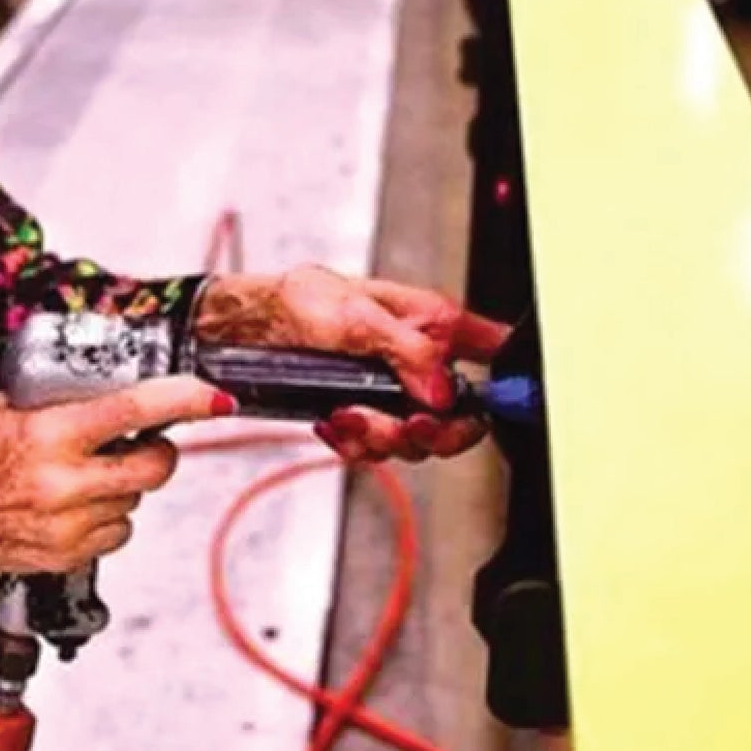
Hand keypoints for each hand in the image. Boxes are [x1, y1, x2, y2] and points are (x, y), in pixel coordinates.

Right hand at [0, 377, 231, 579]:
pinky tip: (69, 506)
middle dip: (158, 452)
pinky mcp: (65, 556)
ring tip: (78, 476)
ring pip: (134, 503)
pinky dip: (105, 518)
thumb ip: (64, 399)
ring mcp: (66, 525)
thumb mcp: (6, 407)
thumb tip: (124, 384)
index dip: (184, 400)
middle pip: (154, 468)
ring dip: (122, 486)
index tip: (215, 397)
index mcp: (49, 433)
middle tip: (142, 442)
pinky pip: (115, 534)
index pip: (135, 410)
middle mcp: (63, 482)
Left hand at [194, 267, 509, 461]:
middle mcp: (418, 360)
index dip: (504, 382)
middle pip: (459, 417)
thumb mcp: (354, 315)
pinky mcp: (364, 414)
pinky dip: (353, 443)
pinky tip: (332, 421)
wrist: (246, 330)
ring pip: (416, 441)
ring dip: (382, 437)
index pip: (491, 350)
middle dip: (433, 432)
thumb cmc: (297, 301)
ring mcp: (392, 392)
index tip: (496, 406)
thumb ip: (406, 352)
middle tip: (407, 426)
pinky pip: (375, 449)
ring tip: (349, 415)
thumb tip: (442, 390)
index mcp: (430, 322)